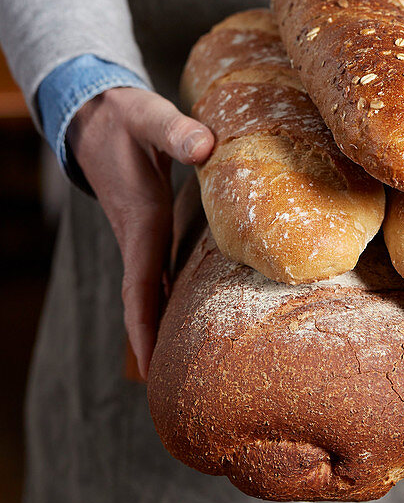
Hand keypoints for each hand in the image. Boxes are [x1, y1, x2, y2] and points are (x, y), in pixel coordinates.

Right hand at [67, 88, 213, 379]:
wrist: (96, 113)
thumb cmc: (126, 118)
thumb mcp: (150, 117)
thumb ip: (177, 131)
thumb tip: (207, 146)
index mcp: (143, 220)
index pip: (140, 285)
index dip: (144, 326)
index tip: (150, 366)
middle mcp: (139, 236)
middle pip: (144, 301)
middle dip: (153, 343)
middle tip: (170, 389)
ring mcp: (141, 235)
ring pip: (150, 289)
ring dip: (161, 324)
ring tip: (181, 365)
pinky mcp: (149, 226)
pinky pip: (157, 271)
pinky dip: (167, 296)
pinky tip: (185, 310)